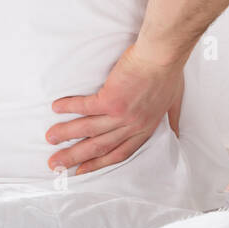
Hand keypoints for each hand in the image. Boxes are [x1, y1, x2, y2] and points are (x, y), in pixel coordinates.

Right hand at [46, 44, 184, 175]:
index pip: (119, 153)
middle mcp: (131, 126)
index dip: (99, 164)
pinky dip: (69, 108)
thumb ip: (173, 120)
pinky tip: (56, 108)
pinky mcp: (110, 99)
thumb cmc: (169, 74)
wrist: (162, 56)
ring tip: (50, 138)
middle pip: (99, 147)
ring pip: (88, 130)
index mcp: (145, 128)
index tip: (81, 171)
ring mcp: (120, 115)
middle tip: (56, 165)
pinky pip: (84, 107)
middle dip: (75, 157)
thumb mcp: (175, 102)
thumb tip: (178, 134)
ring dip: (66, 135)